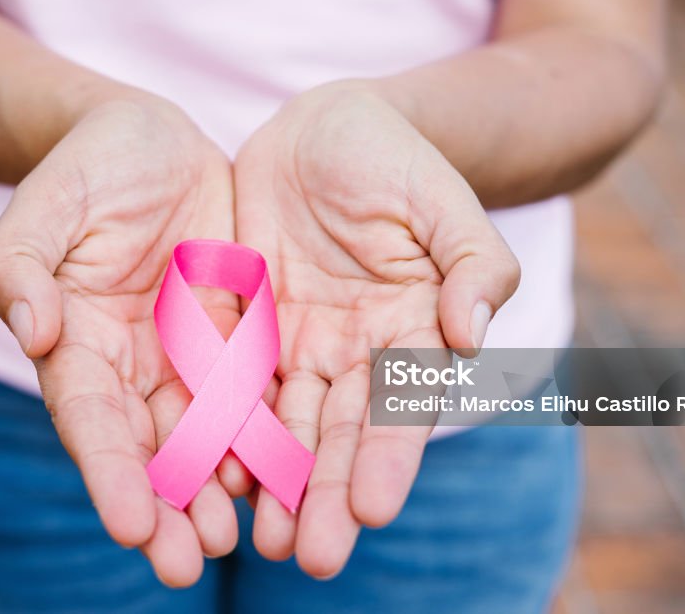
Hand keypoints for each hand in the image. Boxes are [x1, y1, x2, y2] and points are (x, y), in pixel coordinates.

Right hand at [0, 98, 242, 586]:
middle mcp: (132, 367)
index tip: (133, 525)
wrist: (151, 141)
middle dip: (167, 507)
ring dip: (222, 488)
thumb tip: (31, 331)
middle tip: (189, 565)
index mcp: (77, 345)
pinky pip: (256, 393)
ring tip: (247, 540)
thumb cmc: (87, 168)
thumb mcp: (44, 205)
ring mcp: (187, 357)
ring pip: (207, 434)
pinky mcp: (237, 338)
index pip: (90, 419)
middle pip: (148, 449)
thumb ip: (20, 265)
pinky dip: (267, 436)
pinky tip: (291, 474)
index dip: (110, 472)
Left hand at [234, 84, 520, 576]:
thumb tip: (469, 336)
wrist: (324, 126)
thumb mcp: (442, 199)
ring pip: (285, 423)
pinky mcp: (248, 330)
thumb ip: (472, 262)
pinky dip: (225, 430)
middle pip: (341, 432)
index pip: (403, 403)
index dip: (389, 454)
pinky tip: (212, 476)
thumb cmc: (395, 156)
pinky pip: (233, 386)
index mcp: (413, 330)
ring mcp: (301, 345)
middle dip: (327, 494)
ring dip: (275, 482)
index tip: (372, 508)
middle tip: (311, 559)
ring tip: (259, 542)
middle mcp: (357, 352)